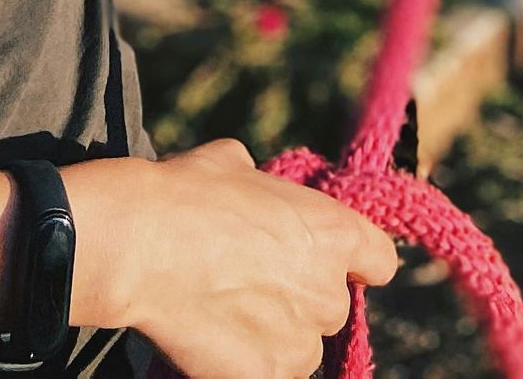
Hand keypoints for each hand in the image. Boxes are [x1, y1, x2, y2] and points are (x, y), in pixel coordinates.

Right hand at [67, 141, 397, 378]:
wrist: (142, 248)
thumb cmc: (187, 195)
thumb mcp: (237, 165)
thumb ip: (266, 189)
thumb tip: (255, 190)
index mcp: (334, 233)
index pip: (380, 261)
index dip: (357, 261)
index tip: (332, 261)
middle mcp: (328, 293)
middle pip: (333, 306)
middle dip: (301, 296)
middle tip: (254, 281)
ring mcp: (300, 344)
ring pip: (300, 346)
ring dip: (275, 334)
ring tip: (227, 308)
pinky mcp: (267, 377)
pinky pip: (269, 371)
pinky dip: (248, 361)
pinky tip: (214, 335)